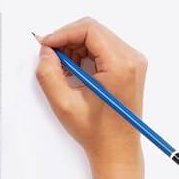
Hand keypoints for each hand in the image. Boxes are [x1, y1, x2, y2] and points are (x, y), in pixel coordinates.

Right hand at [35, 18, 146, 171]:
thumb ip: (49, 74)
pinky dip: (84, 54)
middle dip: (67, 40)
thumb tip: (45, 52)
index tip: (45, 45)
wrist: (117, 149)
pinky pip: (103, 47)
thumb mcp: (64, 104)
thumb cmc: (97, 132)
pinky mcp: (129, 66)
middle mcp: (132, 59)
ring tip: (62, 70)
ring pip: (97, 37)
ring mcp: (133, 62)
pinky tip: (74, 72)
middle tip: (50, 57)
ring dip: (74, 47)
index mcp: (120, 66)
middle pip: (94, 30)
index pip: (89, 30)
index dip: (62, 33)